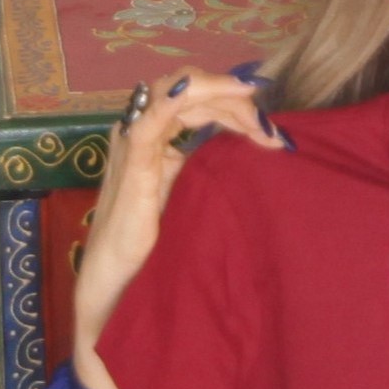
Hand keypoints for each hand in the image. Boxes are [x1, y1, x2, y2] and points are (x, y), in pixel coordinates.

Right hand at [70, 70, 286, 388]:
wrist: (117, 296)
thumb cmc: (153, 258)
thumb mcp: (190, 206)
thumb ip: (211, 174)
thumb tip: (258, 156)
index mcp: (154, 144)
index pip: (193, 101)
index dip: (232, 104)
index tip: (271, 131)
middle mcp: (140, 137)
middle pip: (190, 92)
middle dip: (235, 102)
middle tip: (270, 132)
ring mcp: (134, 148)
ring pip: (178, 92)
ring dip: (225, 98)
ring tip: (259, 122)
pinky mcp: (134, 166)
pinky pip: (158, 116)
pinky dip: (192, 97)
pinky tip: (228, 95)